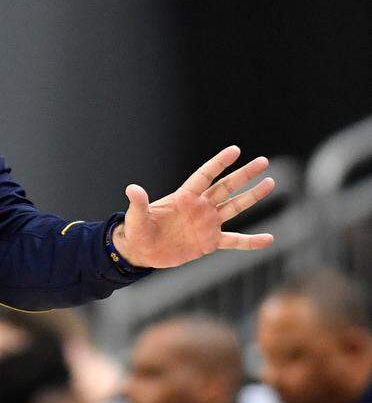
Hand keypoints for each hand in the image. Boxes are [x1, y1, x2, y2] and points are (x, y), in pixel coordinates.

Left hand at [114, 145, 275, 267]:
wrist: (141, 251)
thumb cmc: (136, 231)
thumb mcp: (136, 218)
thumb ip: (139, 203)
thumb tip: (132, 189)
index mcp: (183, 197)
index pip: (205, 176)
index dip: (219, 163)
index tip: (235, 150)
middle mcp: (199, 207)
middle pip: (226, 187)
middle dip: (244, 175)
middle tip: (263, 161)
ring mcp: (207, 224)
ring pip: (234, 207)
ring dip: (252, 197)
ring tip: (270, 183)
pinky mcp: (209, 242)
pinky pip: (234, 240)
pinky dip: (251, 241)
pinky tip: (268, 239)